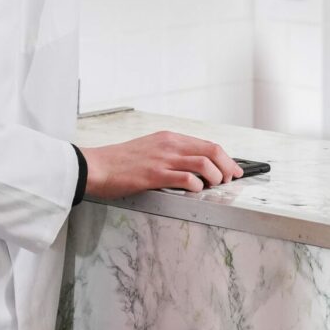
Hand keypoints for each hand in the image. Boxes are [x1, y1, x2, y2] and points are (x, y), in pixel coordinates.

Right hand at [79, 131, 241, 198]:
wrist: (96, 166)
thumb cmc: (121, 162)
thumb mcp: (150, 149)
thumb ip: (171, 155)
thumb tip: (193, 167)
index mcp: (170, 138)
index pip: (208, 144)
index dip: (225, 158)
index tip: (233, 169)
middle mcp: (170, 145)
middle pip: (212, 150)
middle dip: (227, 166)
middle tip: (230, 180)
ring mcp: (162, 159)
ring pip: (203, 162)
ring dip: (215, 176)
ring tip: (214, 186)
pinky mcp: (154, 174)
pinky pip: (185, 178)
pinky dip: (196, 186)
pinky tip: (195, 191)